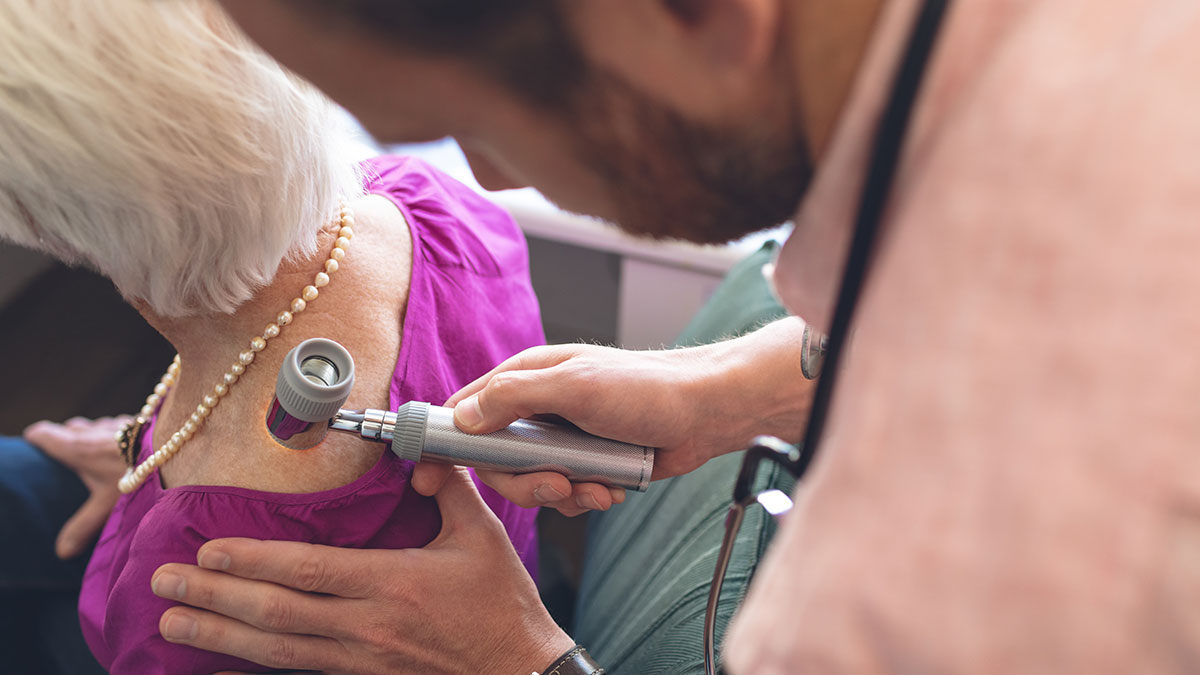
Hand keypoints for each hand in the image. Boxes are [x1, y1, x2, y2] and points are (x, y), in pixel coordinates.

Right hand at [23, 415, 129, 558]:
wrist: (180, 446)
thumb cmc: (140, 475)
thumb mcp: (106, 505)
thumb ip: (83, 526)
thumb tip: (62, 552)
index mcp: (79, 448)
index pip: (46, 434)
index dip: (38, 438)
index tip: (33, 443)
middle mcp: (95, 430)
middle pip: (72, 428)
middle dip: (66, 436)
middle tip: (64, 450)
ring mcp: (118, 423)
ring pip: (97, 424)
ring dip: (94, 433)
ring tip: (95, 448)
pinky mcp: (141, 420)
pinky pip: (121, 424)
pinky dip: (118, 433)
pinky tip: (129, 446)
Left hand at [151, 468, 573, 674]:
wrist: (519, 671)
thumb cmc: (501, 603)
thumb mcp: (481, 537)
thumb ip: (448, 488)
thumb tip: (419, 452)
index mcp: (394, 584)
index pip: (310, 571)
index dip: (255, 561)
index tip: (209, 549)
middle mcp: (368, 627)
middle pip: (278, 613)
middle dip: (215, 597)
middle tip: (163, 583)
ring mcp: (361, 661)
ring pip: (277, 651)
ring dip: (219, 635)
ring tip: (171, 622)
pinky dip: (253, 673)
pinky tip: (218, 667)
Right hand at [411, 318, 811, 515]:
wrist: (703, 412)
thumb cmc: (644, 387)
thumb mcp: (573, 385)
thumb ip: (514, 397)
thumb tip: (463, 417)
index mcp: (525, 379)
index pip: (464, 410)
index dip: (442, 444)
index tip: (427, 479)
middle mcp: (537, 409)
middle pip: (496, 461)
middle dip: (523, 483)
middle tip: (556, 485)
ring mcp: (562, 438)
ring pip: (531, 483)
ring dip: (560, 495)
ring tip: (593, 488)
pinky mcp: (586, 463)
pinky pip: (565, 494)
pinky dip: (585, 499)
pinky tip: (609, 491)